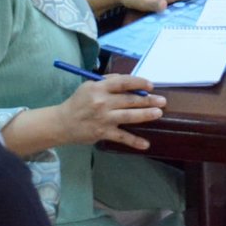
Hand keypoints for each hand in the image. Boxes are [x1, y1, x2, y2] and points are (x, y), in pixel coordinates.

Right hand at [5, 76, 165, 154]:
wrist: (62, 123)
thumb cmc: (78, 102)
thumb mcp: (89, 86)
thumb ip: (108, 82)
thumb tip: (129, 82)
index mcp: (99, 88)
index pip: (124, 82)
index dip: (139, 83)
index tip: (151, 86)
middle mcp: (102, 102)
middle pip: (130, 100)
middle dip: (148, 100)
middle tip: (163, 101)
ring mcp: (103, 118)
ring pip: (129, 116)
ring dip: (146, 115)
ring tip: (159, 113)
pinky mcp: (102, 133)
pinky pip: (121, 137)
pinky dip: (134, 141)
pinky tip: (145, 144)